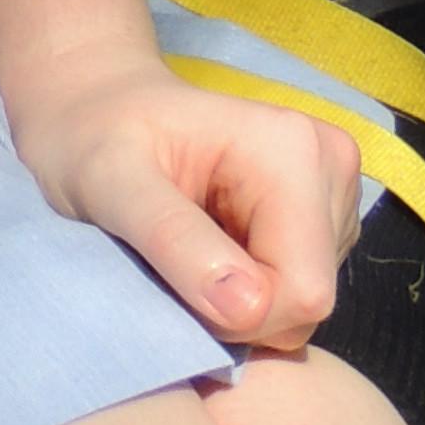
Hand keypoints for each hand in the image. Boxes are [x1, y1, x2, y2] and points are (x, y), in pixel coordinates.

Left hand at [4, 44, 360, 351]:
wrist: (94, 107)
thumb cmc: (92, 135)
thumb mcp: (110, 181)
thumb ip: (173, 238)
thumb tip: (249, 308)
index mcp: (292, 149)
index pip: (303, 290)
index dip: (240, 316)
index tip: (172, 285)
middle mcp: (329, 167)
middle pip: (308, 300)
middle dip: (237, 310)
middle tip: (168, 266)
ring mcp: (332, 195)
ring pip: (301, 302)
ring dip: (238, 301)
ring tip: (183, 249)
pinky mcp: (321, 220)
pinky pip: (294, 291)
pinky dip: (246, 291)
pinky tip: (207, 248)